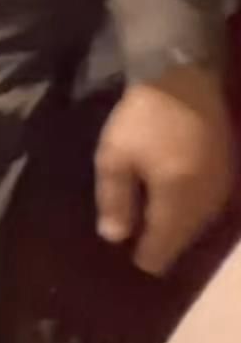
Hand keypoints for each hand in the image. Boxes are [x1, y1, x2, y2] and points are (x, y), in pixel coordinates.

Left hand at [94, 64, 233, 274]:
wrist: (184, 76)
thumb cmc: (142, 118)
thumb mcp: (115, 158)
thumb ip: (115, 200)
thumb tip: (116, 238)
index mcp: (178, 197)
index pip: (165, 244)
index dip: (149, 258)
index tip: (134, 265)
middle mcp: (206, 196)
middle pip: (186, 237)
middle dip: (165, 246)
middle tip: (145, 254)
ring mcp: (222, 182)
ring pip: (200, 223)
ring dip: (180, 232)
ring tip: (158, 238)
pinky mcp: (227, 168)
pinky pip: (210, 205)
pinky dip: (192, 214)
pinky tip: (178, 212)